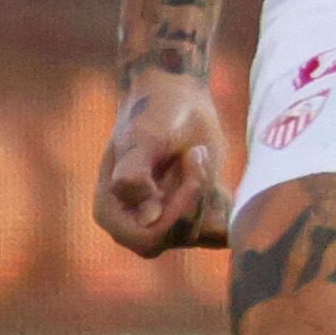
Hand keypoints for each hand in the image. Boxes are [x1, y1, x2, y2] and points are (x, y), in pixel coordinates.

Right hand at [94, 69, 233, 255]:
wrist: (179, 96)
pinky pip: (218, 232)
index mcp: (111, 213)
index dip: (176, 210)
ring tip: (197, 154)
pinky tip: (214, 175)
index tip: (188, 161)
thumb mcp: (142, 138)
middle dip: (195, 195)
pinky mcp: (193, 220)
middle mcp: (135, 226)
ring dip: (209, 193)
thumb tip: (147, 216)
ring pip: (201, 233)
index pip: (149, 238)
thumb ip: (134, 175)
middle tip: (196, 153)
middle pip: (177, 235)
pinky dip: (224, 204)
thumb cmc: (155, 112)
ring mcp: (165, 225)